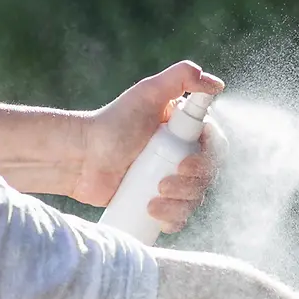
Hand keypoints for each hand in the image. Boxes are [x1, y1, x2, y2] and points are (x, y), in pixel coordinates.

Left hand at [71, 61, 224, 229]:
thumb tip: (218, 85)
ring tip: (152, 199)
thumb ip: (182, 77)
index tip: (185, 162)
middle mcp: (181, 155)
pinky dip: (173, 220)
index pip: (215, 148)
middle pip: (206, 177)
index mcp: (185, 132)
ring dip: (180, 205)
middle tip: (162, 182)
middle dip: (190, 185)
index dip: (208, 159)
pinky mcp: (155, 203)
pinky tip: (155, 216)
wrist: (81, 156)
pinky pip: (177, 218)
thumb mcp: (148, 93)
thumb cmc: (112, 122)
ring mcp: (169, 181)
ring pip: (194, 200)